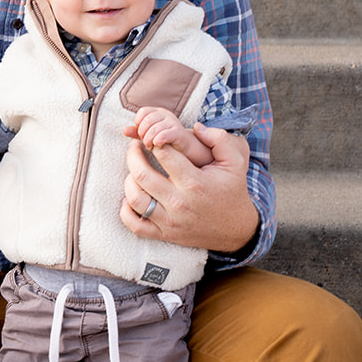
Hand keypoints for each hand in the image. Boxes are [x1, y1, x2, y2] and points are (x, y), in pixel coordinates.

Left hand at [120, 125, 257, 252]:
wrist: (236, 230)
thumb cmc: (232, 191)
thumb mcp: (235, 162)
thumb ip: (220, 139)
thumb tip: (196, 127)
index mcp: (194, 182)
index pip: (163, 154)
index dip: (154, 140)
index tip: (154, 137)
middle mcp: (179, 202)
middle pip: (142, 174)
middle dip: (133, 154)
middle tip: (135, 146)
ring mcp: (170, 221)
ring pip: (134, 198)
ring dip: (129, 180)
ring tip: (135, 170)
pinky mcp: (164, 234)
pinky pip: (134, 224)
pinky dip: (125, 210)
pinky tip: (131, 197)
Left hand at [130, 106, 185, 150]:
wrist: (186, 148)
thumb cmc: (166, 140)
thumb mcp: (149, 135)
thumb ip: (137, 132)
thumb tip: (124, 130)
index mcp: (158, 112)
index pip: (143, 111)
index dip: (138, 123)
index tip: (140, 133)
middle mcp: (166, 114)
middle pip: (147, 120)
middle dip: (142, 134)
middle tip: (145, 143)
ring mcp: (173, 122)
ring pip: (153, 129)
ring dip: (148, 140)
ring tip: (150, 147)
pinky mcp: (178, 132)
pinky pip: (163, 135)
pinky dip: (157, 142)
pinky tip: (157, 146)